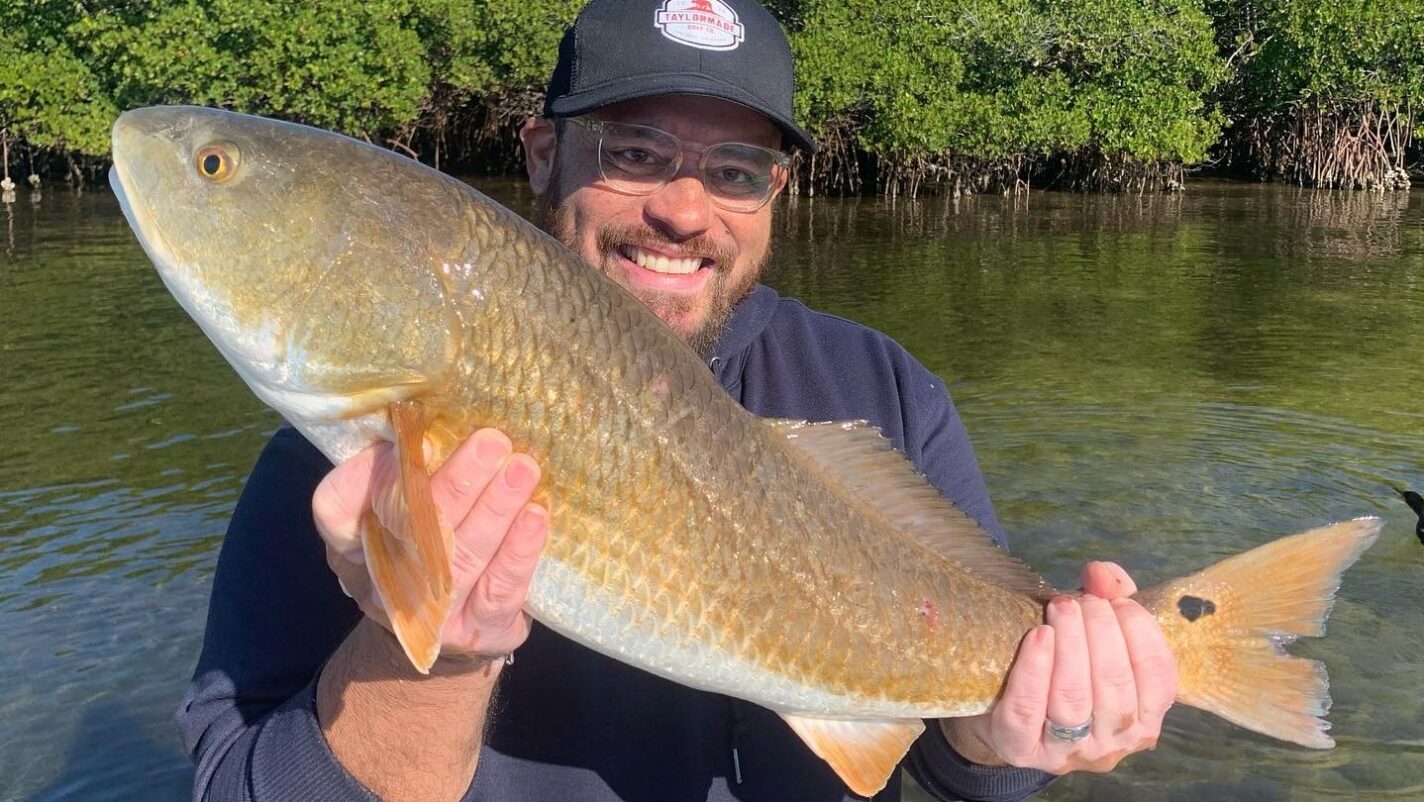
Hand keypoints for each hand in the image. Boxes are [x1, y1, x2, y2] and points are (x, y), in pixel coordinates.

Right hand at [312, 428, 549, 662]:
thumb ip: (406, 471)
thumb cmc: (426, 546)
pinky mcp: (476, 632)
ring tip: (523, 468)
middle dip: (458, 481)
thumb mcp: (401, 509)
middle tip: (493, 441)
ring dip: (496, 508)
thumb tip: (433, 426)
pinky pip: (499, 590)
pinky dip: (520, 551)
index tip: (419, 443)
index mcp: (353, 540)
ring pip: (464, 555)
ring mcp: (429, 614)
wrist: (446, 630)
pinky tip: (536, 516)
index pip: (336, 507)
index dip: (367, 477)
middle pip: (415, 528)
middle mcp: (382, 581)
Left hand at [944, 562, 1178, 773]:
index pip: (1158, 679)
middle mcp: (1113, 745)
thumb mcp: (1094, 632)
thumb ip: (1110, 599)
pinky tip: (1038, 637)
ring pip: (1074, 701)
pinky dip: (1035, 670)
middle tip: (1083, 601)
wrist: (1001, 709)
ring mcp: (1067, 753)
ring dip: (1071, 647)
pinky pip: (1028, 710)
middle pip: (1115, 688)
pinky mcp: (1021, 748)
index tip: (1118, 600)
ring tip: (1062, 608)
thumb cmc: (1061, 665)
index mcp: (1144, 720)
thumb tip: (1103, 573)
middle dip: (1102, 634)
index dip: (1141, 634)